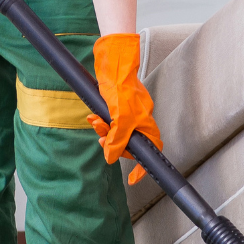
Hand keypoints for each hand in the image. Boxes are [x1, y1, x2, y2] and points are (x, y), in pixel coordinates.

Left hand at [90, 33, 161, 174]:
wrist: (113, 65)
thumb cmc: (122, 88)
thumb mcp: (120, 119)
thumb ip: (117, 140)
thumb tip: (111, 157)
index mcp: (146, 124)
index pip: (150, 150)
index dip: (143, 167)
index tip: (134, 179)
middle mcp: (139, 120)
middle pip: (128, 143)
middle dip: (113, 143)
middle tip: (102, 142)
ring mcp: (128, 113)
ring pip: (115, 132)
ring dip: (103, 130)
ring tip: (96, 122)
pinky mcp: (116, 106)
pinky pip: (109, 121)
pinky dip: (100, 120)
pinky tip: (93, 116)